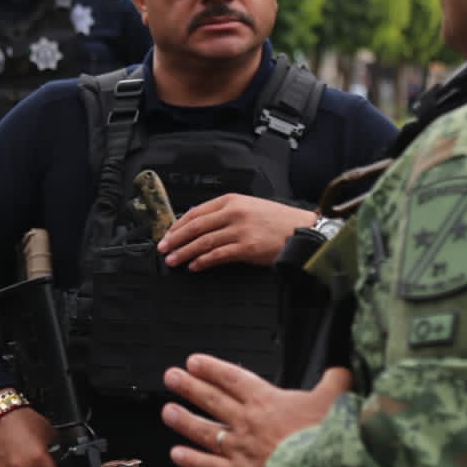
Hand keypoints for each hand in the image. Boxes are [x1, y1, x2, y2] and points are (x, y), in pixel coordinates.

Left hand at [158, 194, 315, 268]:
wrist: (302, 230)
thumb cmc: (277, 221)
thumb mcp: (249, 207)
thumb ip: (226, 213)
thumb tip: (200, 225)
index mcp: (232, 200)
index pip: (196, 211)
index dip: (178, 224)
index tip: (168, 234)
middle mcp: (233, 212)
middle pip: (195, 226)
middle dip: (175, 239)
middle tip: (163, 248)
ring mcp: (240, 230)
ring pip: (203, 241)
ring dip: (184, 252)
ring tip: (173, 260)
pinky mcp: (246, 247)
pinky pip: (217, 255)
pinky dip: (202, 261)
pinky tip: (194, 266)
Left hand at [161, 355, 350, 466]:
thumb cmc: (327, 438)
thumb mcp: (337, 399)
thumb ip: (336, 382)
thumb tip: (341, 372)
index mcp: (267, 401)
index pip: (232, 378)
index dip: (211, 368)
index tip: (194, 362)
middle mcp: (247, 422)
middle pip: (212, 400)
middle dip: (189, 387)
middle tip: (170, 377)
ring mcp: (241, 450)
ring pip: (205, 431)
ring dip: (184, 420)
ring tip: (167, 411)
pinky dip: (192, 461)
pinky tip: (177, 454)